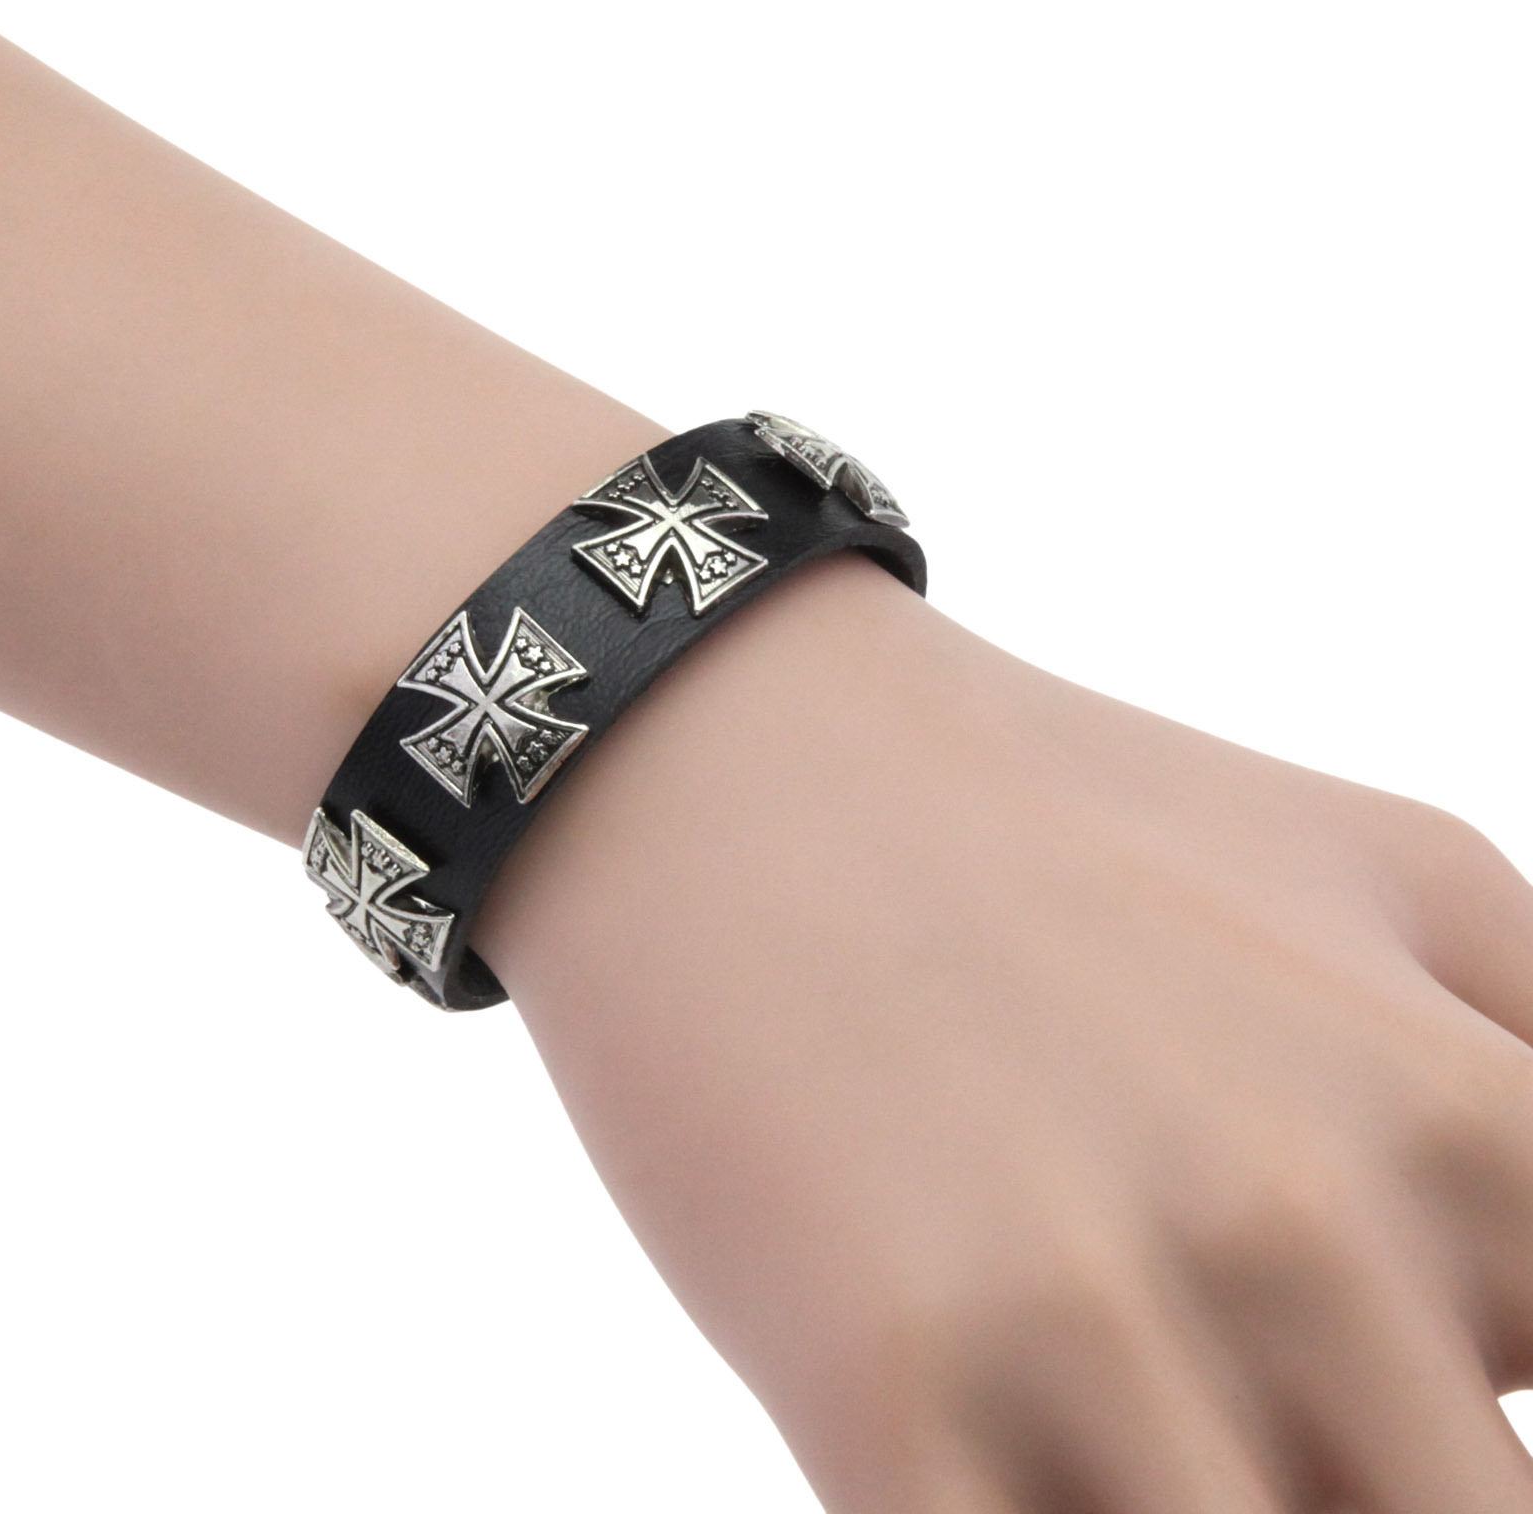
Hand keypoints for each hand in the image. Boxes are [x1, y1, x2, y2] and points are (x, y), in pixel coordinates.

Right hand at [473, 549, 1532, 1512]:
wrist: (742, 761)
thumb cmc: (1065, 816)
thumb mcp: (1398, 871)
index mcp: (1469, 1120)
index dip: (1472, 1396)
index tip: (1375, 1361)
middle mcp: (1302, 1237)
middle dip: (1339, 1470)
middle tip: (1229, 1368)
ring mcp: (1080, 1324)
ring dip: (1171, 1489)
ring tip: (1098, 1384)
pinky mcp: (875, 1385)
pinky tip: (994, 1431)